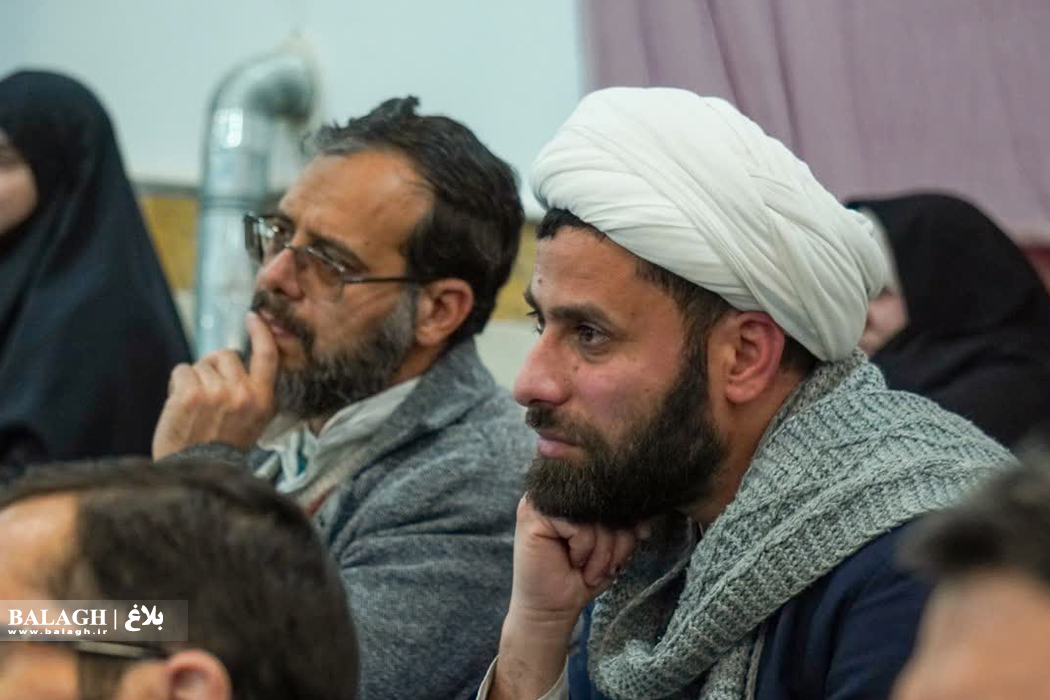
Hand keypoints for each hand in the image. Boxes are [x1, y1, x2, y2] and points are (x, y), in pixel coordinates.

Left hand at [152, 312, 277, 458]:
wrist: (197, 471)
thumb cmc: (222, 447)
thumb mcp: (253, 421)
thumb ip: (251, 392)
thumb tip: (237, 360)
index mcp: (263, 400)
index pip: (267, 355)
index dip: (259, 332)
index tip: (252, 317)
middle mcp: (243, 394)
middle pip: (226, 355)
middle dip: (213, 367)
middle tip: (208, 393)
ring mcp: (216, 393)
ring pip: (201, 364)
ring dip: (194, 380)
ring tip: (194, 407)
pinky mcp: (190, 394)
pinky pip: (182, 371)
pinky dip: (177, 384)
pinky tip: (180, 405)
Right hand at [490, 495, 649, 699]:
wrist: (553, 608)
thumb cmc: (581, 575)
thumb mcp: (613, 545)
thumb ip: (625, 525)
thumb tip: (645, 518)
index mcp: (576, 491)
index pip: (613, 490)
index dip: (630, 517)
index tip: (640, 537)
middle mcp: (557, 489)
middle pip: (606, 501)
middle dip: (618, 539)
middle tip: (611, 565)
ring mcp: (542, 500)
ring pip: (594, 514)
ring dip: (602, 551)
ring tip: (590, 569)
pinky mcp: (532, 515)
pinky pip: (579, 527)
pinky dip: (584, 550)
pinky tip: (574, 562)